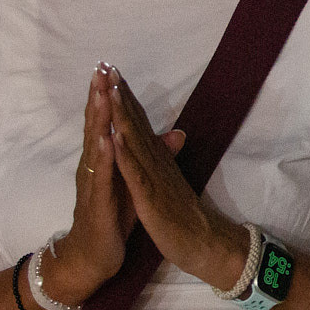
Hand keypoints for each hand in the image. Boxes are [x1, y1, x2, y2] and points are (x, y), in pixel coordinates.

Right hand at [38, 65, 137, 305]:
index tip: (111, 67)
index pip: (105, 121)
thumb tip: (173, 134)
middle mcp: (94, 167)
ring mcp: (93, 184)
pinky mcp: (97, 203)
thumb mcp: (134, 182)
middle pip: (96, 125)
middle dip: (98, 97)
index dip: (108, 95)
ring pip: (95, 146)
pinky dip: (104, 158)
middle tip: (101, 68)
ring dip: (98, 120)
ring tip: (102, 94)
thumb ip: (148, 156)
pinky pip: (101, 178)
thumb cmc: (112, 216)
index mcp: (104, 160)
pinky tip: (107, 141)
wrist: (95, 255)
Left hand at [104, 66, 249, 290]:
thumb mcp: (172, 182)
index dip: (126, 98)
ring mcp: (153, 178)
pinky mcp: (150, 197)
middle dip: (121, 95)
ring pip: (135, 141)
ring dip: (122, 115)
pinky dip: (125, 154)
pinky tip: (115, 136)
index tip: (112, 73)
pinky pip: (136, 173)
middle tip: (108, 66)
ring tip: (111, 89)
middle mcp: (156, 162)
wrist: (201, 243)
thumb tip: (174, 134)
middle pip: (136, 123)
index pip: (139, 123)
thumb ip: (169, 157)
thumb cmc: (182, 215)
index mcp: (157, 159)